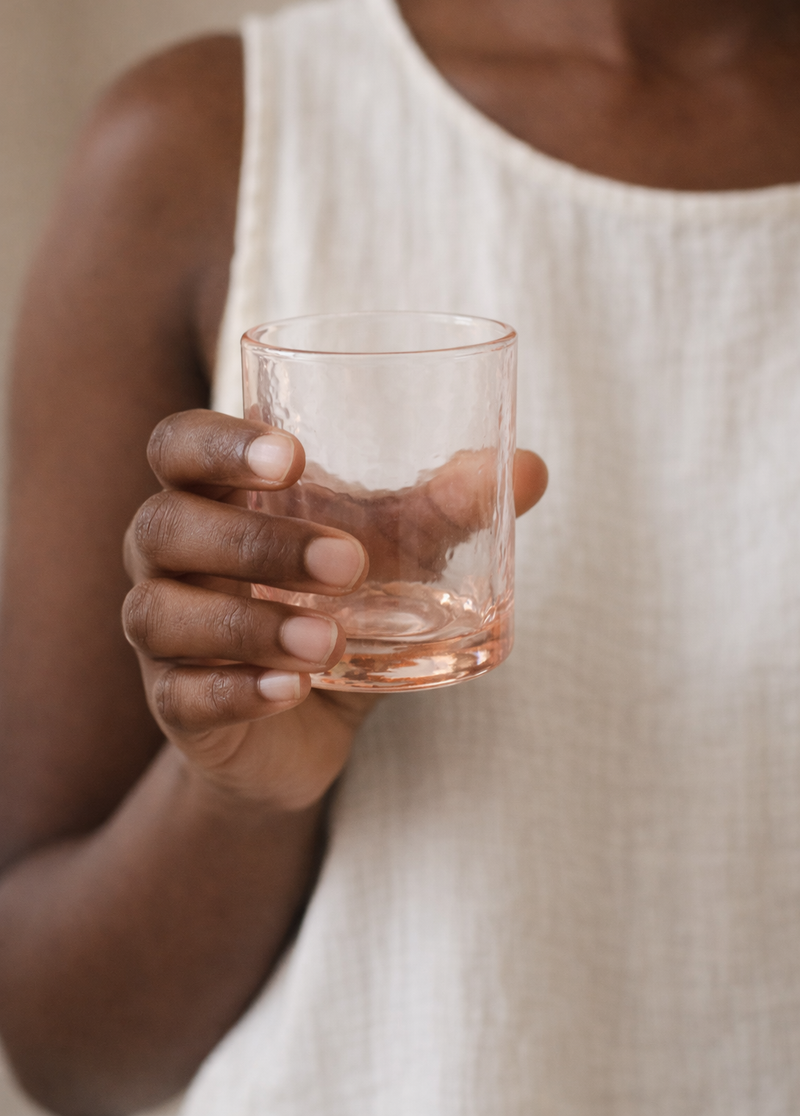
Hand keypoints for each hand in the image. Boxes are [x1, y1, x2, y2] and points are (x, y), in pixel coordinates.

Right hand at [123, 411, 546, 811]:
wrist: (308, 724)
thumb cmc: (339, 605)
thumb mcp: (396, 555)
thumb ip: (448, 509)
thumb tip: (531, 468)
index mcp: (216, 497)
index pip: (179, 446)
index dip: (220, 444)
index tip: (293, 456)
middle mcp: (171, 557)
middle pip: (167, 525)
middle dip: (254, 541)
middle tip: (349, 563)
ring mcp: (166, 633)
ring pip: (162, 613)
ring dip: (250, 626)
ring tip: (329, 641)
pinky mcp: (177, 705)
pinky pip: (183, 695)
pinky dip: (238, 691)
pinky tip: (292, 692)